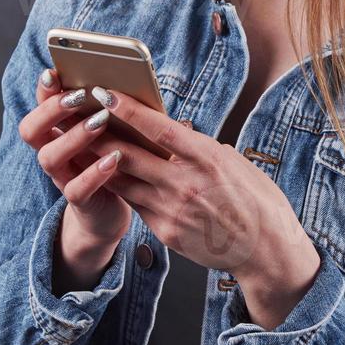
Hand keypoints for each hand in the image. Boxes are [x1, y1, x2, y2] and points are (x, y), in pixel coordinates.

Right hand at [17, 68, 133, 247]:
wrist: (115, 210)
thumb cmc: (115, 160)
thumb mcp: (112, 131)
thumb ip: (109, 110)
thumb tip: (129, 78)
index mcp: (58, 132)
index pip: (38, 106)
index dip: (43, 90)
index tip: (54, 72)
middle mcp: (53, 153)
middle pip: (31, 130)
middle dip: (51, 110)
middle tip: (78, 96)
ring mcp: (63, 178)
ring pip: (49, 158)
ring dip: (74, 136)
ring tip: (101, 121)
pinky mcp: (81, 202)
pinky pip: (76, 189)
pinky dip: (93, 173)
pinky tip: (113, 159)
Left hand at [83, 85, 315, 283]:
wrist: (265, 250)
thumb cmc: (256, 200)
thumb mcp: (234, 163)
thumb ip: (201, 148)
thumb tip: (177, 132)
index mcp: (207, 158)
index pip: (159, 128)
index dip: (128, 110)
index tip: (105, 94)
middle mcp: (185, 182)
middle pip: (130, 154)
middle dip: (100, 134)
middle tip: (79, 117)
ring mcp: (172, 209)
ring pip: (124, 180)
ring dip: (100, 161)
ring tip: (81, 144)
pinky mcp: (165, 230)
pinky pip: (136, 203)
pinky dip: (120, 187)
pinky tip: (106, 175)